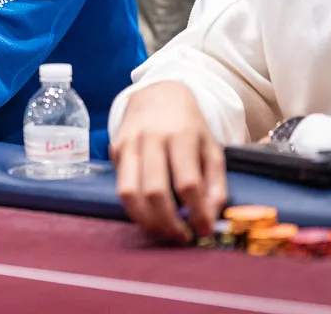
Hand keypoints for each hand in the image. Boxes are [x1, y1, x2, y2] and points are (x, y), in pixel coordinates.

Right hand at [110, 81, 227, 243]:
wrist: (158, 93)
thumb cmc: (189, 125)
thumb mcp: (211, 148)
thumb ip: (215, 184)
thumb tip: (209, 219)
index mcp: (182, 135)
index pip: (188, 183)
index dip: (197, 213)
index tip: (203, 230)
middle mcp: (152, 138)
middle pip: (155, 192)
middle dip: (169, 223)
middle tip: (182, 237)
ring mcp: (129, 143)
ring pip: (129, 193)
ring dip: (146, 221)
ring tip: (162, 231)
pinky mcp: (115, 149)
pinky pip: (120, 187)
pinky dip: (134, 208)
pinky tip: (149, 214)